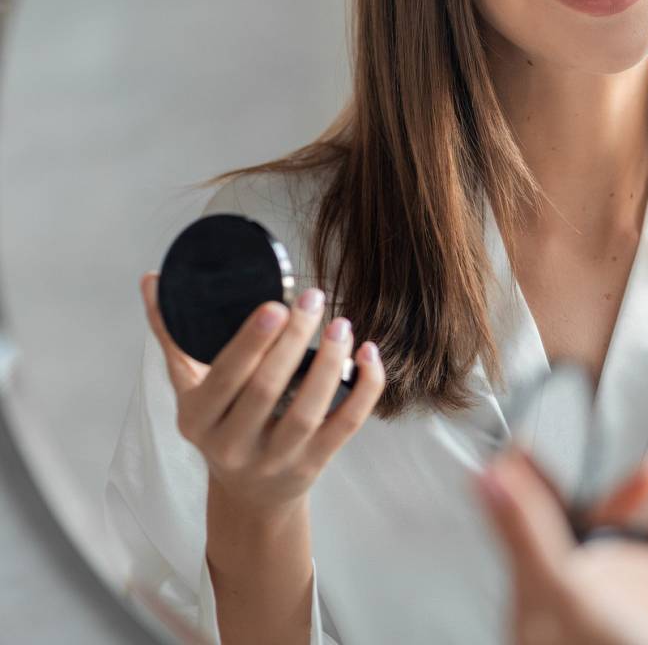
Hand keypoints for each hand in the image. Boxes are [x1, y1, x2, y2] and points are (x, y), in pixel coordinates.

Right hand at [140, 271, 385, 516]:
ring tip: (341, 324)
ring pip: (307, 411)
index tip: (276, 305)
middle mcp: (232, 445)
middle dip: (293, 341)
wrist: (249, 494)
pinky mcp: (313, 464)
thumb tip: (153, 280)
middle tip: (313, 299)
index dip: (251, 343)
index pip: (224, 378)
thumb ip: (173, 335)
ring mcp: (275, 460)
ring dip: (330, 364)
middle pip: (266, 390)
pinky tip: (369, 354)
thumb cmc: (220, 424)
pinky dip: (364, 389)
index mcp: (197, 419)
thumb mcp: (189, 387)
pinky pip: (345, 424)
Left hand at [478, 450, 647, 644]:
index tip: (567, 450)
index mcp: (551, 605)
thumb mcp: (566, 593)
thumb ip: (531, 532)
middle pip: (613, 546)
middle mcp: (593, 620)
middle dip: (637, 504)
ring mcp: (640, 634)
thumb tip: (487, 478)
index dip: (561, 489)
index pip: (553, 532)